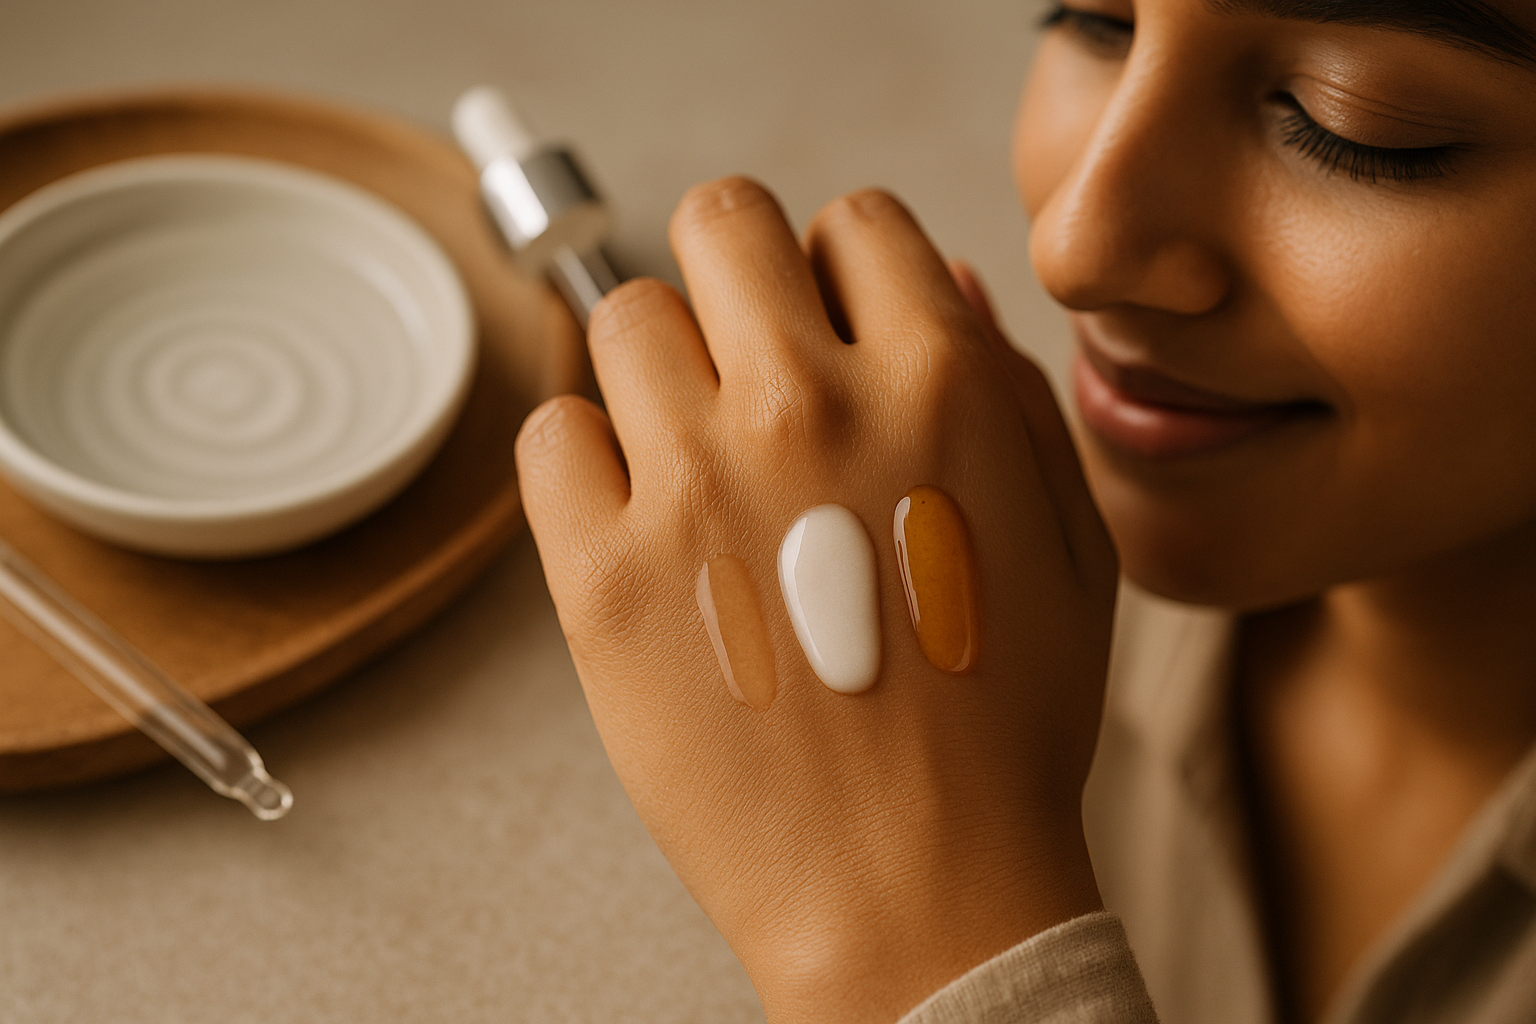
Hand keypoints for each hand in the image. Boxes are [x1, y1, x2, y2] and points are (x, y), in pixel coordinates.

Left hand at [516, 178, 1116, 1022]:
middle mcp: (805, 408)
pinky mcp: (602, 572)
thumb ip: (1010, 392)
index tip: (831, 325)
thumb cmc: (1004, 734)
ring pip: (623, 315)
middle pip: (721, 223)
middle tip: (745, 354)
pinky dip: (582, 456)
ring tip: (692, 453)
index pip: (854, 224)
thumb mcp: (1072, 545)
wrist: (917, 890)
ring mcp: (691, 484)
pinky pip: (550, 432)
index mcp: (936, 387)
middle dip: (736, 272)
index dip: (842, 270)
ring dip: (657, 365)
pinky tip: (634, 513)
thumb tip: (939, 282)